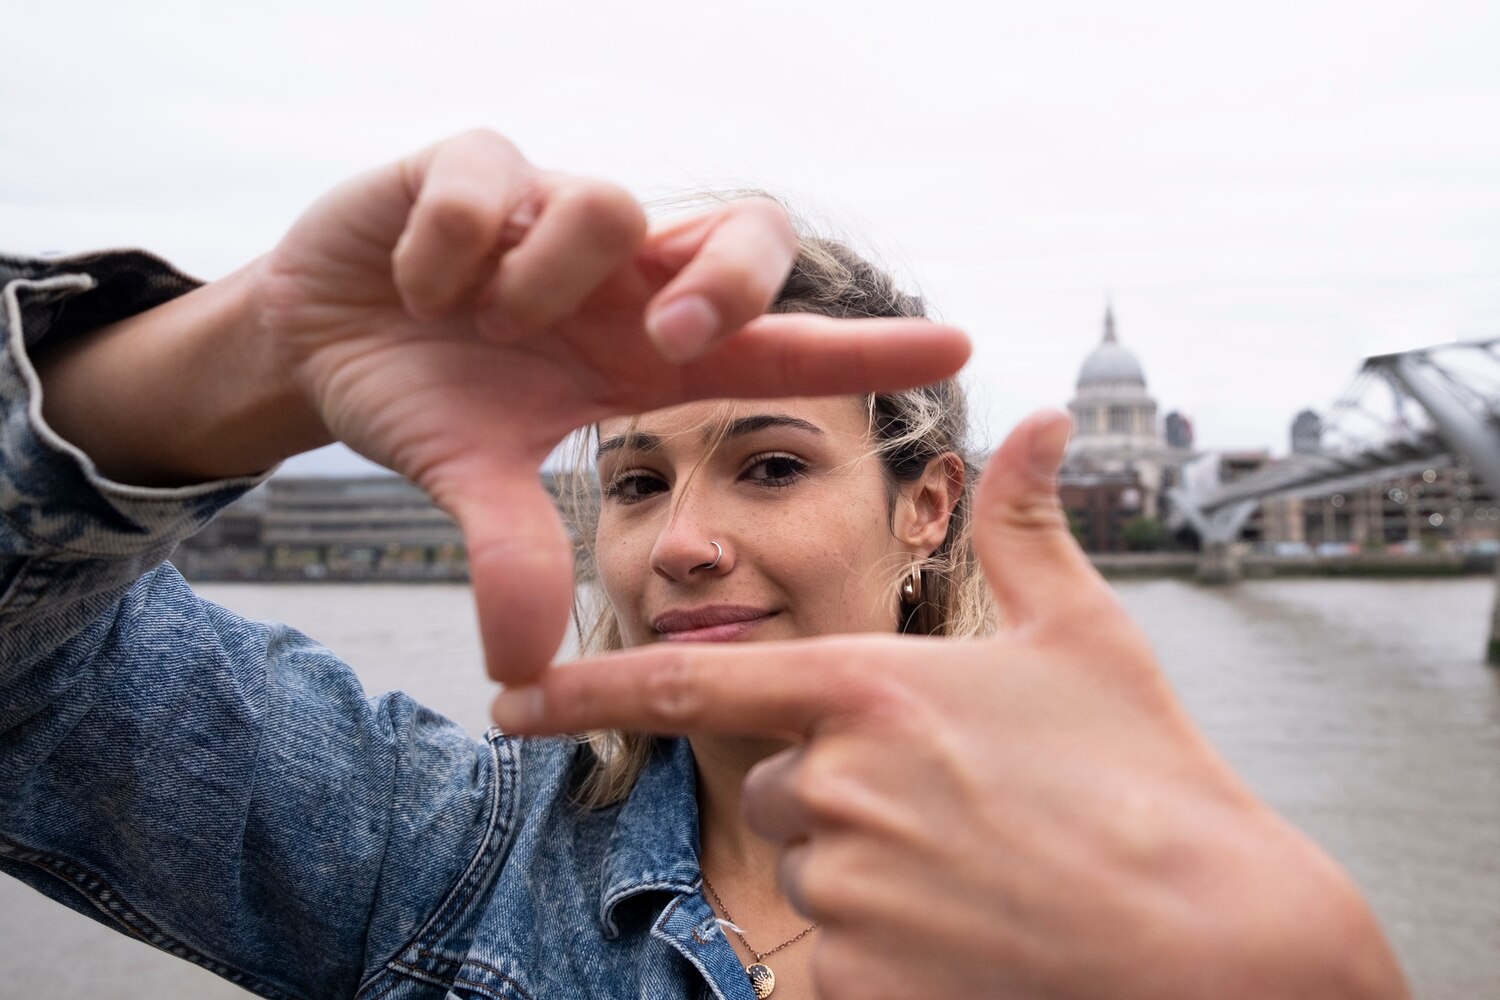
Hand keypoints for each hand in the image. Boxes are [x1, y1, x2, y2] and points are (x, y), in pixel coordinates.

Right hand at [255, 130, 968, 680]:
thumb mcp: (473, 479)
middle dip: (728, 286)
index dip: (868, 347)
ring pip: (612, 207)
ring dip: (535, 282)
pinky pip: (491, 182)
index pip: (782, 346)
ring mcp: (555, 209)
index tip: (958, 348)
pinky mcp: (475, 163)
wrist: (319, 343)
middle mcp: (625, 274)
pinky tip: (416, 283)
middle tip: (664, 338)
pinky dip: (445, 249)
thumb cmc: (429, 399)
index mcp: (649, 352)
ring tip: (471, 317)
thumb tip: (518, 669)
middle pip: (752, 234)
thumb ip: (511, 552)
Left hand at [492, 410, 1408, 999]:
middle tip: (952, 809)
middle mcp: (840, 782)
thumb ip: (1028, 526)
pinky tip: (963, 941)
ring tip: (978, 873)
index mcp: (872, 687)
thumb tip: (1037, 421)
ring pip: (812, 868)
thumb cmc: (1146, 778)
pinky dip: (877, 959)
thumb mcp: (1083, 636)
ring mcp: (849, 888)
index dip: (589, 690)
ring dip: (869, 871)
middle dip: (836, 791)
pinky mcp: (861, 984)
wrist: (1215, 936)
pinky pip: (826, 966)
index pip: (693, 680)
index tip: (509, 700)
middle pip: (776, 783)